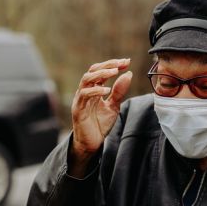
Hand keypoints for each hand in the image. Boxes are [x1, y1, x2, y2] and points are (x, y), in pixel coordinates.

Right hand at [68, 58, 132, 176]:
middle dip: (108, 65)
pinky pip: (84, 95)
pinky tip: (107, 90)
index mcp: (94, 89)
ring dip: (101, 74)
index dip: (113, 64)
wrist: (92, 143)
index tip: (126, 62)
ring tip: (114, 72)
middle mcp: (86, 91)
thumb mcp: (113, 106)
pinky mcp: (78, 109)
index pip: (101, 71)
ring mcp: (80, 99)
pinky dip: (95, 90)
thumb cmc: (100, 124)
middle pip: (93, 70)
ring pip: (86, 79)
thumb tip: (128, 74)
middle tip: (121, 63)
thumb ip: (119, 91)